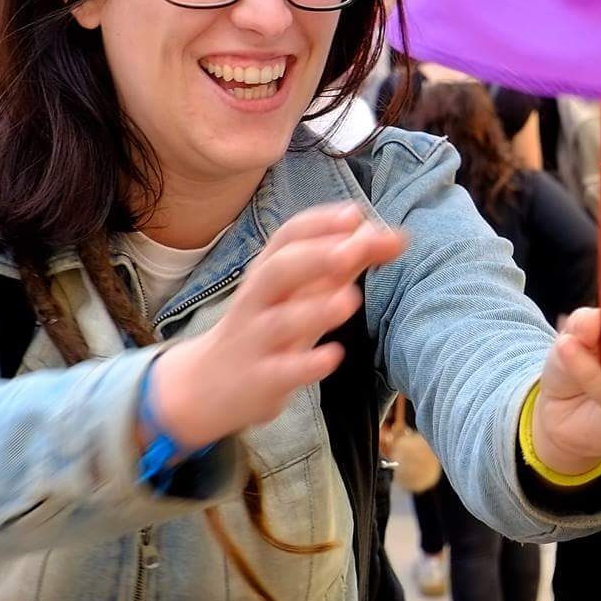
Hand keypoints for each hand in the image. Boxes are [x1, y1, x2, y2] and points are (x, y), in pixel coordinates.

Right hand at [150, 204, 405, 450]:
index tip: (355, 214)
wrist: (206, 386)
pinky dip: (307, 364)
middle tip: (353, 249)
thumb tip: (394, 236)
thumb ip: (345, 264)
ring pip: (279, 321)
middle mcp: (257, 301)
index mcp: (268, 274)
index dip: (320, 224)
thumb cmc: (267, 328)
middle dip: (314, 256)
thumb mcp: (300, 294)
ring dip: (315, 308)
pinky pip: (281, 371)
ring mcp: (255, 341)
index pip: (287, 238)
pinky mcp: (259, 380)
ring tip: (351, 299)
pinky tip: (334, 356)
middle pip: (277, 271)